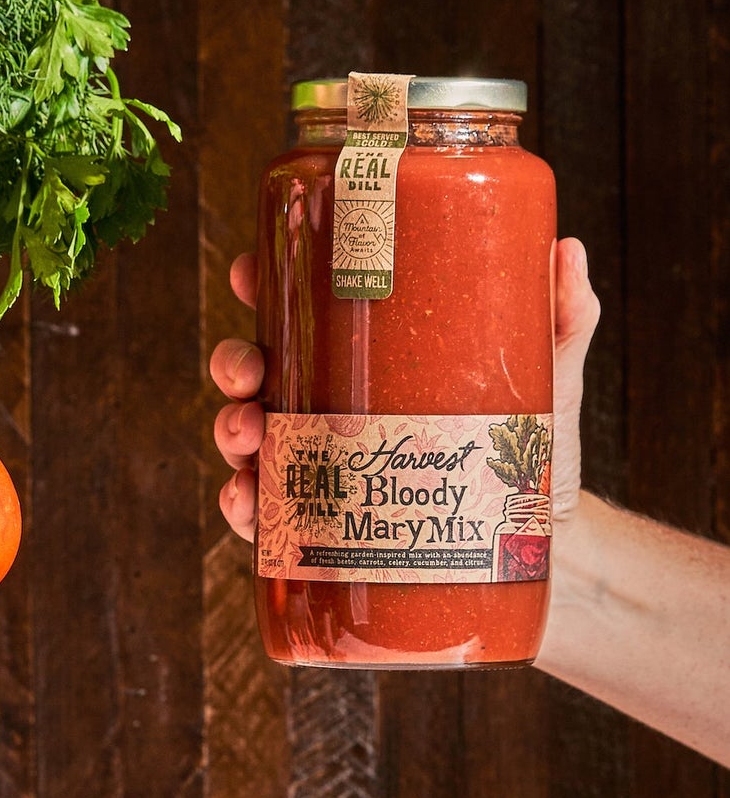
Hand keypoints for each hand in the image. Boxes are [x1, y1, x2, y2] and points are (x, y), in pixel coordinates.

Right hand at [209, 239, 600, 541]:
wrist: (547, 549)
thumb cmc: (535, 452)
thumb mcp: (548, 378)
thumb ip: (562, 316)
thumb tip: (568, 249)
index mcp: (365, 355)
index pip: (299, 307)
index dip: (262, 281)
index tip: (250, 270)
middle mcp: (331, 403)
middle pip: (257, 369)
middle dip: (233, 362)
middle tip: (248, 371)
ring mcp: (321, 463)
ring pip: (250, 436)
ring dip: (230, 430)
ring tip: (249, 436)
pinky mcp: (323, 525)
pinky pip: (266, 515)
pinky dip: (244, 507)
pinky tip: (250, 503)